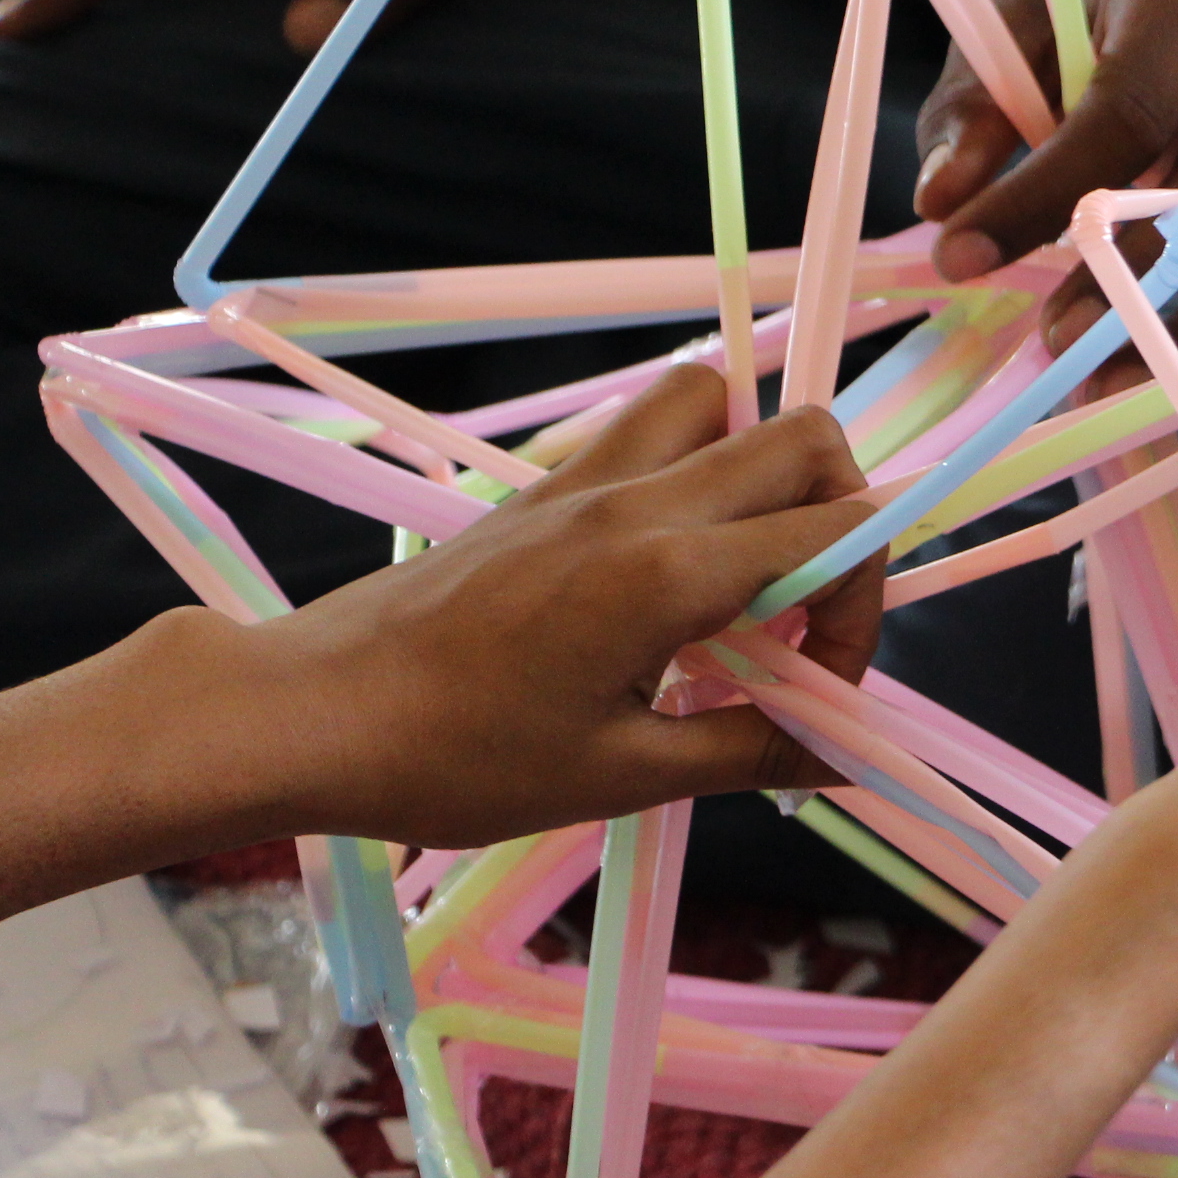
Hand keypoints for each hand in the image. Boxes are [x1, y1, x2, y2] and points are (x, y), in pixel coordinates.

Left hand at [197, 365, 884, 847]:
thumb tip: (844, 753)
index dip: (862, 611)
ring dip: (767, 472)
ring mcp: (587, 481)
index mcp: (668, 571)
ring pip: (724, 401)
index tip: (820, 691)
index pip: (837, 534)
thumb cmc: (459, 759)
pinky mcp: (548, 489)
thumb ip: (750, 751)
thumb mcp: (622, 777)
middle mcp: (639, 500)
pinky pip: (655, 430)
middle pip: (805, 438)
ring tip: (747, 573)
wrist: (314, 711)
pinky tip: (672, 573)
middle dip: (844, 523)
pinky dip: (700, 474)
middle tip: (803, 623)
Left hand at [913, 0, 1177, 362]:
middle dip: (1133, 278)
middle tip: (1057, 344)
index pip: (1125, 109)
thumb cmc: (1109, 16)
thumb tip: (943, 201)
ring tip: (1109, 384)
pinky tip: (1174, 372)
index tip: (961, 256)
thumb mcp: (1029, 27)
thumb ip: (979, 106)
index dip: (1043, 194)